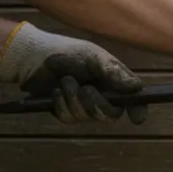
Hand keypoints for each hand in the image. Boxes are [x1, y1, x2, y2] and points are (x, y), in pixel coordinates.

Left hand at [0, 23, 146, 123]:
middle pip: (110, 115)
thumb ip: (114, 72)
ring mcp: (85, 106)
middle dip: (96, 104)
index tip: (136, 118)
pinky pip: (70, 118)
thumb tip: (136, 87)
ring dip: (74, 99)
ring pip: (88, 117)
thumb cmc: (68, 53)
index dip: (137, 109)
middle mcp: (103, 96)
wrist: (35, 57)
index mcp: (115, 82)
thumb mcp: (93, 57)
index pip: (133, 100)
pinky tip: (56, 92)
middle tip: (85, 88)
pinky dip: (62, 104)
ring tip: (65, 81)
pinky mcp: (67, 112)